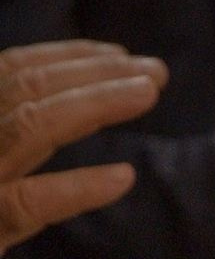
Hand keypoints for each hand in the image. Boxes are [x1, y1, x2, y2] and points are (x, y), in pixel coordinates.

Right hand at [0, 40, 166, 251]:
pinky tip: (122, 178)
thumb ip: (4, 128)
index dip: (69, 57)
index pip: (11, 70)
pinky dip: (76, 188)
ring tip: (148, 95)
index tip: (118, 55)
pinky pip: (26, 203)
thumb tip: (48, 100)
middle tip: (155, 71)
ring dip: (96, 104)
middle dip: (97, 73)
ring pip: (32, 127)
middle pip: (29, 89)